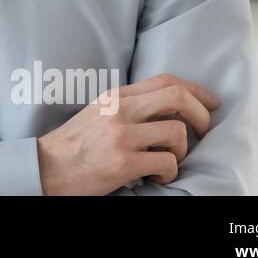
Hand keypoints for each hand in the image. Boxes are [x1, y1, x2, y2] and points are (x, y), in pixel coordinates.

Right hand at [36, 73, 219, 195]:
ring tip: (168, 162)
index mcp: (115, 96)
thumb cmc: (74, 144)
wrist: (46, 167)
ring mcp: (122, 136)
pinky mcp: (123, 162)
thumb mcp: (98, 112)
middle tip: (205, 132)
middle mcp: (120, 110)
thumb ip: (126, 105)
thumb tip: (166, 107)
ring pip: (177, 133)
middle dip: (201, 115)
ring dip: (182, 152)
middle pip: (178, 97)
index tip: (211, 103)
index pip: (165, 80)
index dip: (196, 90)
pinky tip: (157, 177)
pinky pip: (167, 163)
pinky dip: (169, 173)